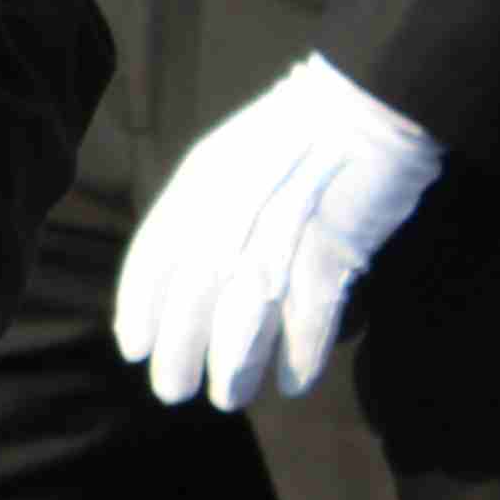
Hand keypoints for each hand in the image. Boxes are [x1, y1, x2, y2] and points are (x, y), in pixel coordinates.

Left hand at [114, 55, 445, 412]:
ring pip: (244, 317)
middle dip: (178, 351)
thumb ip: (203, 211)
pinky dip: (299, 354)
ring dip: (232, 366)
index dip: (138, 308)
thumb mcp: (229, 160)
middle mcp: (229, 211)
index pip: (153, 257)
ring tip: (226, 398)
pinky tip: (292, 382)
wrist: (366, 102)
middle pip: (192, 297)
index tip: (133, 347)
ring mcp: (282, 232)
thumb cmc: (297, 133)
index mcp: (197, 185)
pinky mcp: (333, 248)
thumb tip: (187, 274)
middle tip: (172, 390)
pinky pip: (309, 316)